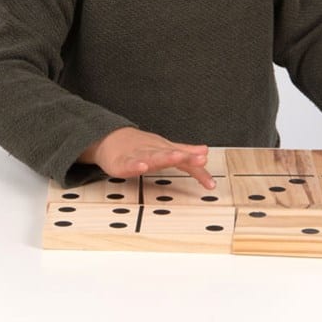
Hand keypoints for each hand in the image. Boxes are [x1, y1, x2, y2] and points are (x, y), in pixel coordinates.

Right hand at [78, 127, 214, 188]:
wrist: (110, 138)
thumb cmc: (140, 145)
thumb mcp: (165, 147)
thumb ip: (185, 151)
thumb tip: (205, 151)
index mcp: (165, 150)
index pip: (185, 161)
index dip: (198, 171)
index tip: (211, 183)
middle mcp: (154, 152)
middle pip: (171, 155)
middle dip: (186, 157)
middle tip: (200, 159)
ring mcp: (138, 156)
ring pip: (152, 157)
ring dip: (164, 157)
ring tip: (176, 157)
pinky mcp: (121, 162)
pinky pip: (129, 164)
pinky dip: (135, 165)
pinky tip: (141, 166)